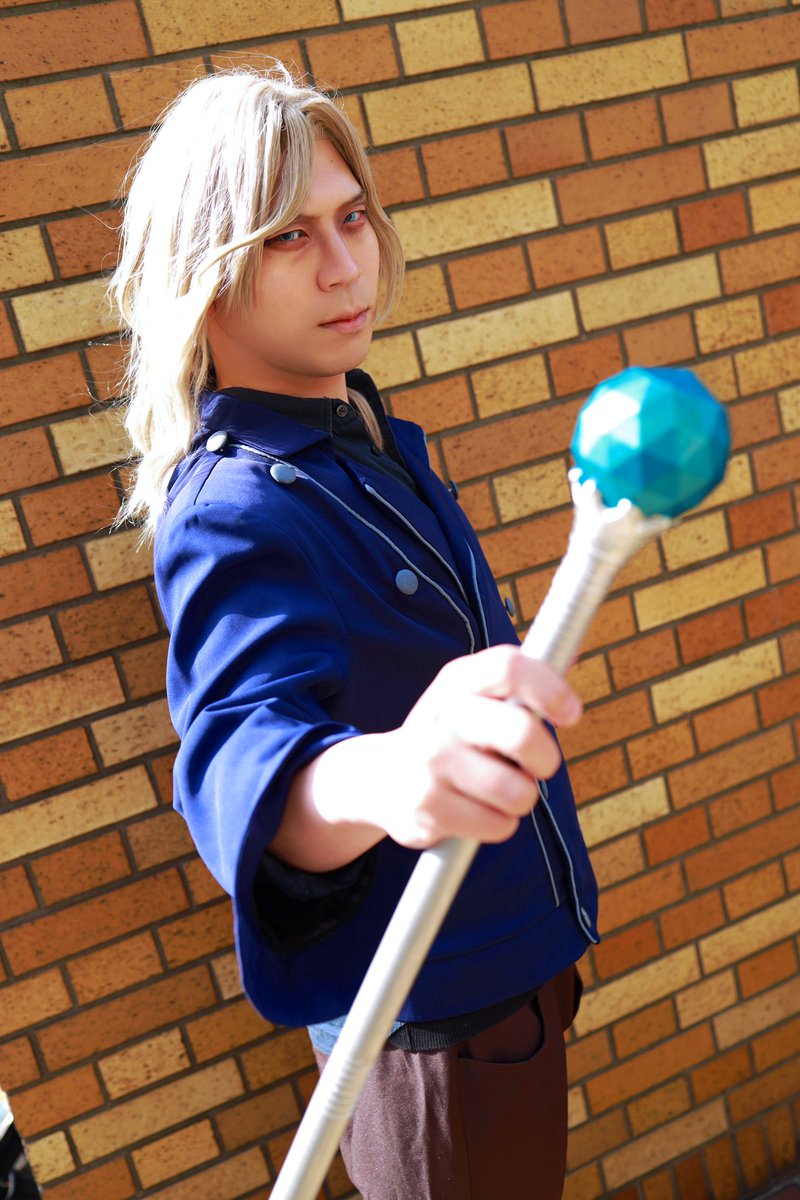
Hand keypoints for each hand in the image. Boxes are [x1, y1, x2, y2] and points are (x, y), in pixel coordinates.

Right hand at [366, 646, 581, 849]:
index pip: (510, 668)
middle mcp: (442, 714)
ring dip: (522, 798)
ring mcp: (430, 761)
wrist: (380, 777)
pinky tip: (479, 812)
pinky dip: (500, 824)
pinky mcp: (427, 806)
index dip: (550, 689)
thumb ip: (520, 680)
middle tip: (541, 766)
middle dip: (546, 758)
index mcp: (458, 680)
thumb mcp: (472, 696)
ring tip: (502, 791)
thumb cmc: (448, 733)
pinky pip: (496, 825)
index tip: (572, 714)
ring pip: (516, 790)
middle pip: (521, 733)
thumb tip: (574, 653)